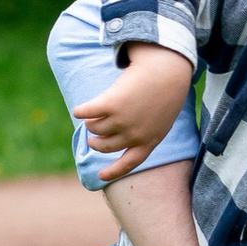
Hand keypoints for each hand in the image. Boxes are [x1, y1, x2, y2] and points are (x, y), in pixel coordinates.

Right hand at [73, 46, 193, 179]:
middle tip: (92, 137)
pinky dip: (80, 111)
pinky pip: (87, 113)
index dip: (114, 171)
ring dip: (90, 123)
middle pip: (105, 145)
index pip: (130, 163)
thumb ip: (147, 131)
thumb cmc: (167, 89)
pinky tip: (78, 110)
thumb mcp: (162, 117)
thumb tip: (124, 138)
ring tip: (92, 115)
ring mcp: (122, 121)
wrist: (167, 68)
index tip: (100, 177)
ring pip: (95, 128)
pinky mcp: (110, 104)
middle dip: (95, 142)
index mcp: (150, 140)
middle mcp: (135, 135)